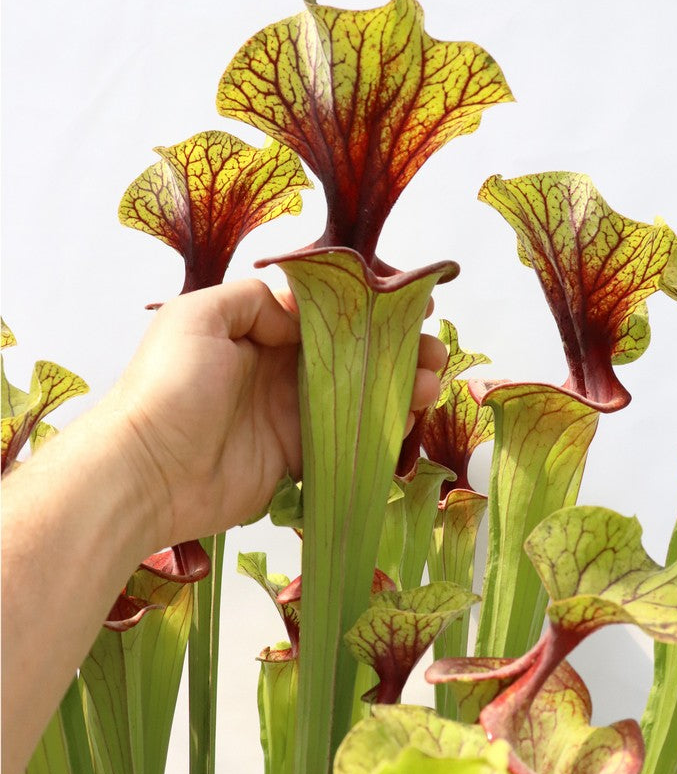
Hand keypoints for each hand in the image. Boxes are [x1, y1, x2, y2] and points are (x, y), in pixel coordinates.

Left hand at [110, 279, 445, 546]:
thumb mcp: (199, 316)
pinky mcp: (294, 457)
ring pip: (355, 397)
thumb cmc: (167, 388)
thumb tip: (297, 314)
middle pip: (349, 355)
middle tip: (432, 354)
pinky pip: (345, 440)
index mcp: (256, 330)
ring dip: (396, 389)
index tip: (411, 306)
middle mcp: (276, 369)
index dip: (368, 309)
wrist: (147, 474)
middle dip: (395, 351)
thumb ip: (253, 299)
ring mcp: (288, 415)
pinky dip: (380, 431)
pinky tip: (407, 421)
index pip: (324, 314)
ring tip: (428, 385)